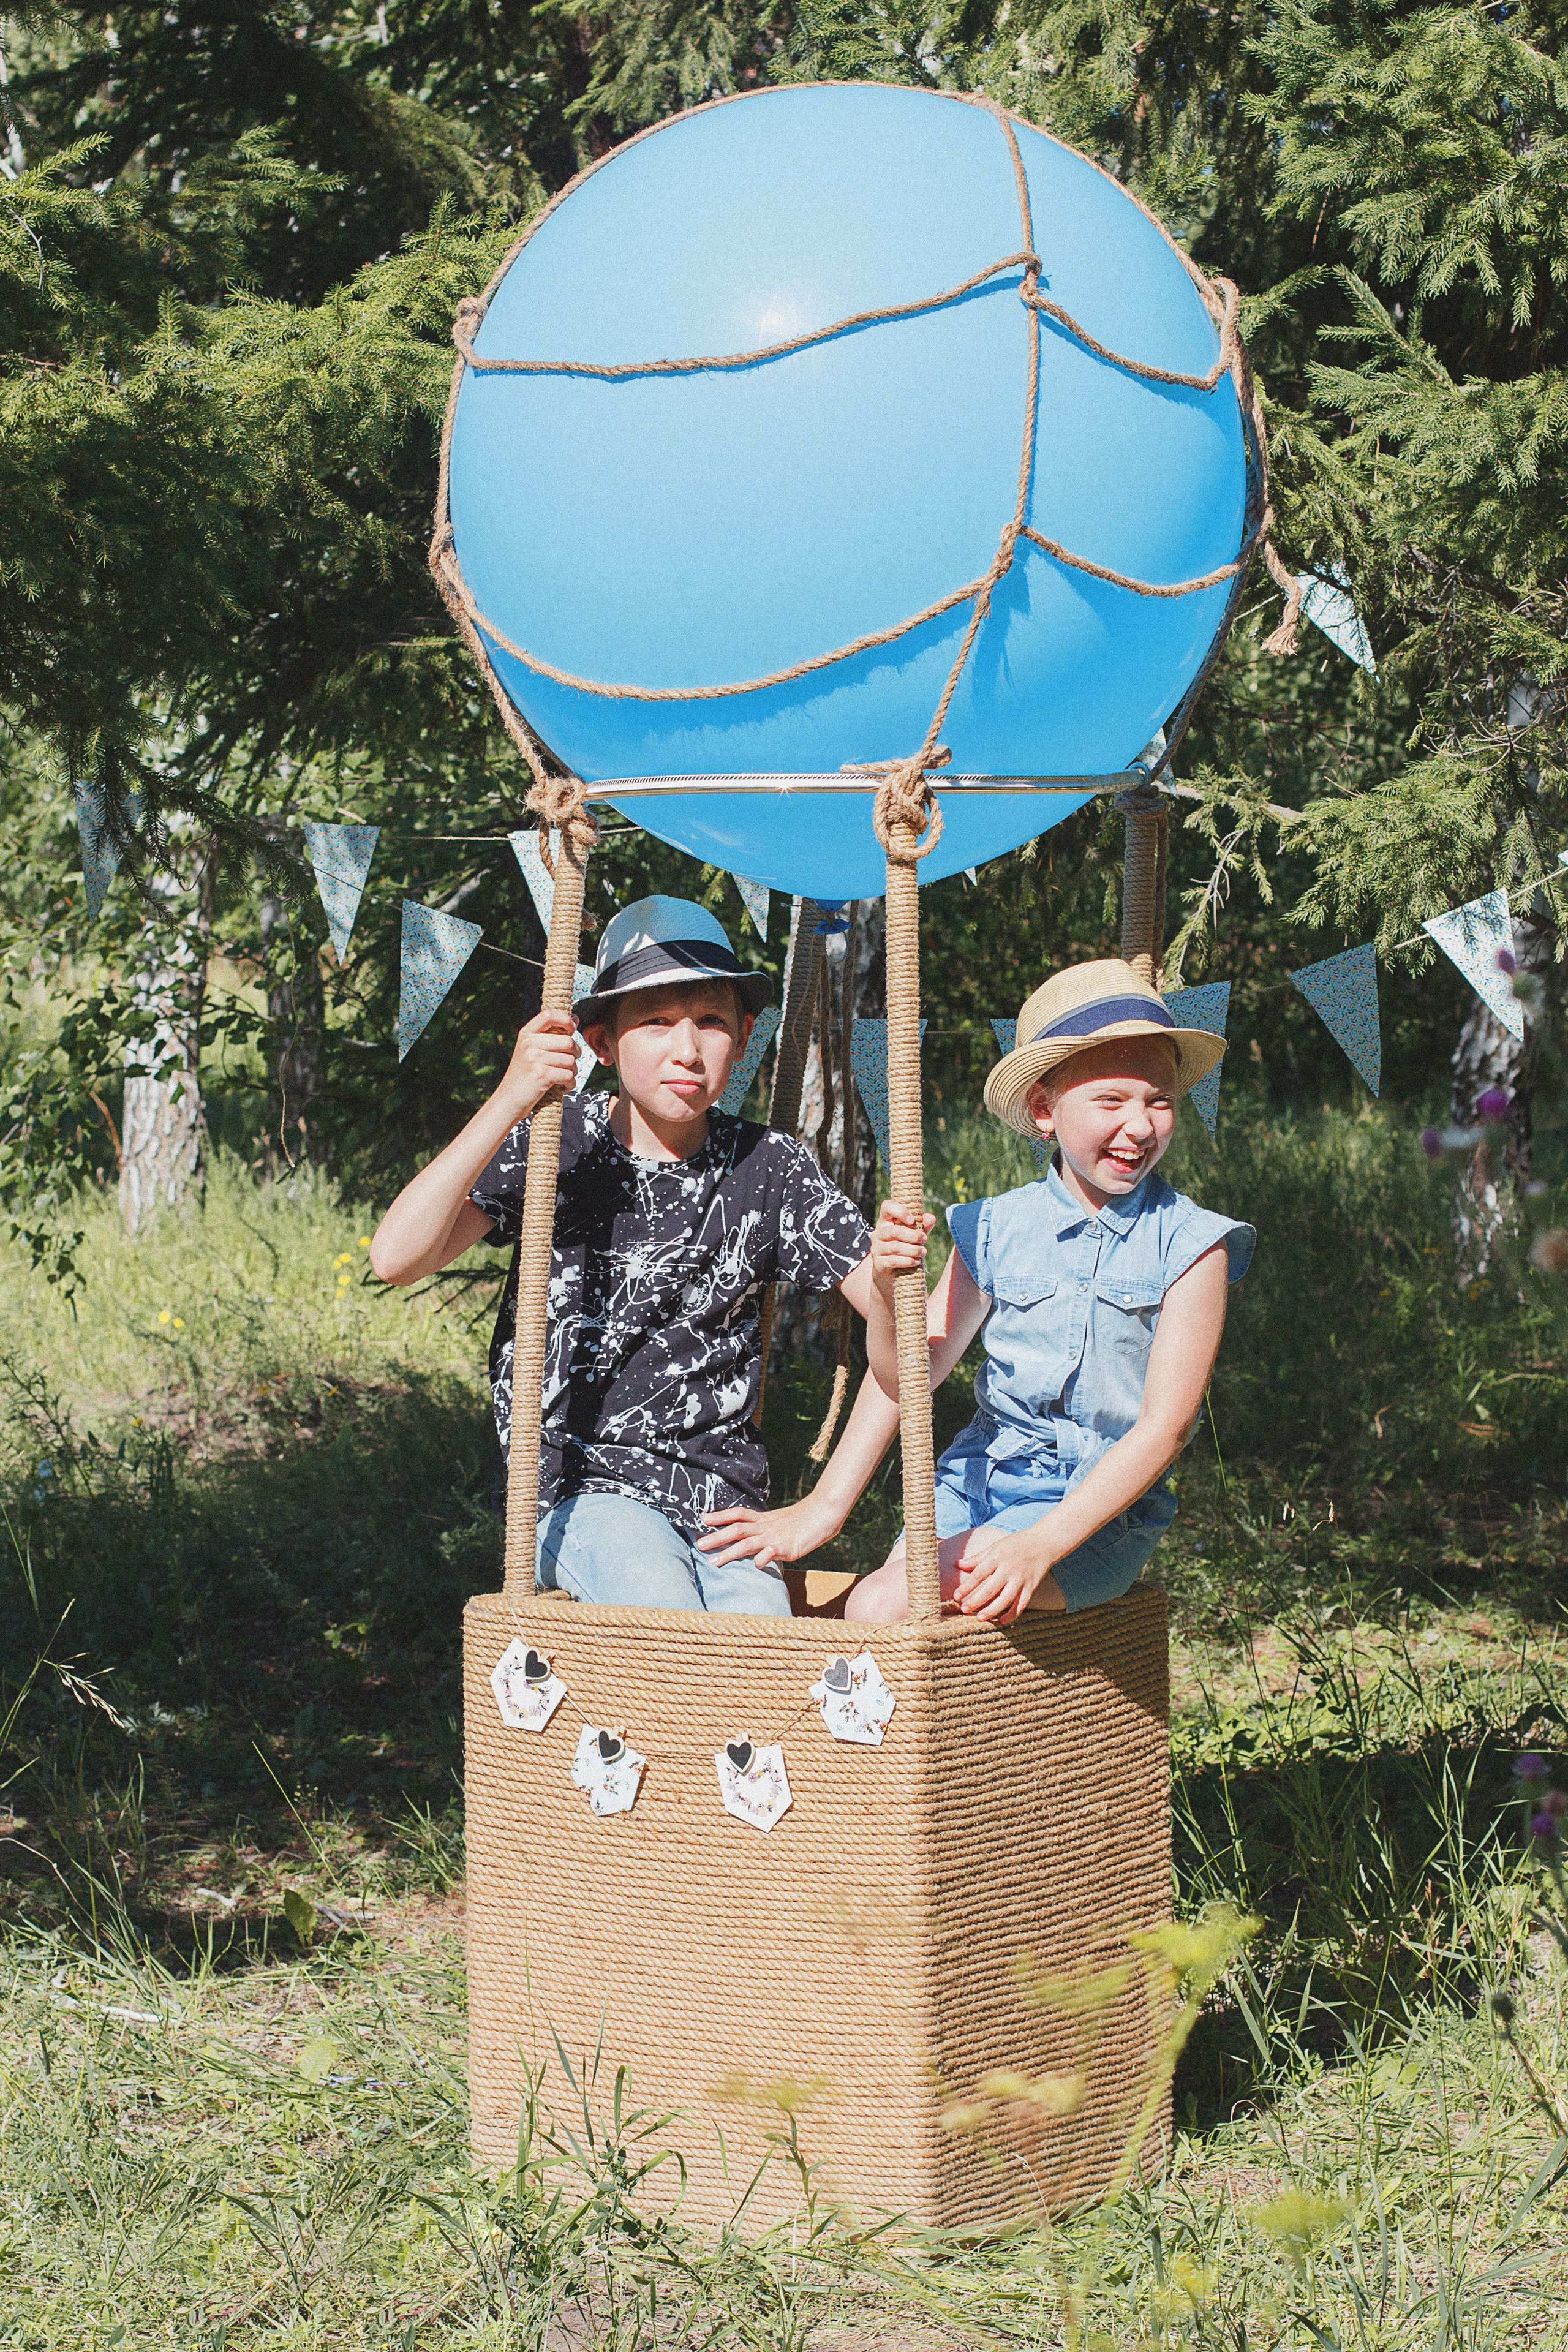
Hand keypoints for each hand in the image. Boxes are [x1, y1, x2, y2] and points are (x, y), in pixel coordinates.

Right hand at [497, 1010, 580, 1120]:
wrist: (509, 1099)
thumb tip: (576, 1019)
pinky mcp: (541, 1075)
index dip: (566, 1019)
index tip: (572, 1029)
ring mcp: (534, 1059)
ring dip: (572, 1072)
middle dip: (575, 1054)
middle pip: (568, 1042)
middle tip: (569, 1063)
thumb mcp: (532, 1050)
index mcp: (527, 1034)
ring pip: (571, 1061)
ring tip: (562, 1076)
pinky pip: (568, 1075)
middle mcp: (529, 1043)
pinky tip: (561, 1086)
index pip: (549, 1015)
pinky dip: (569, 1084)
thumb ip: (552, 1035)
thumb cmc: (525, 1075)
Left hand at [695, 1493, 840, 1567]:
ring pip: (747, 1543)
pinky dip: (761, 1559)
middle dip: (716, 1537)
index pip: (738, 1514)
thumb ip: (766, 1530)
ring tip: (713, 1562)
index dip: (720, 1516)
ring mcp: (775, 1537)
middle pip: (737, 1529)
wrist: (824, 1512)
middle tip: (699, 1545)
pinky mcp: (786, 1547)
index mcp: (764, 1519)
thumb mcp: (780, 1523)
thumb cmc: (804, 1520)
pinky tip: (754, 1566)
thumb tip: (755, 1541)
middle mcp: (766, 1527)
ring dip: (728, 1552)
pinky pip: (770, 1553)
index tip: (703, 1518)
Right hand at [871, 1199, 934, 1290]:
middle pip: (895, 1231)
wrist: (891, 1277)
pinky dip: (908, 1261)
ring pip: (896, 1247)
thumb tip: (931, 1218)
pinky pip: (894, 1260)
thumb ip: (922, 1227)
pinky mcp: (878, 1264)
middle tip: (925, 1239)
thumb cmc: (904, 1251)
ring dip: (913, 1250)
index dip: (900, 1211)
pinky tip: (916, 1261)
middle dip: (913, 1236)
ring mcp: (876, 1249)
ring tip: (923, 1252)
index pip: (887, 1207)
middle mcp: (877, 1234)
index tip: (912, 1220)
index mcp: (885, 1222)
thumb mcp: (914, 1238)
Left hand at [951, 1522, 1061, 1624]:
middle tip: (964, 1609)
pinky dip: (1012, 1615)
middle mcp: (1009, 1569)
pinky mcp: (1031, 1587)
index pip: (979, 1574)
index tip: (956, 1596)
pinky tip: (1001, 1620)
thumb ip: (977, 1558)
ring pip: (1005, 1599)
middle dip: (976, 1601)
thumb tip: (958, 1564)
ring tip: (980, 1618)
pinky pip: (1021, 1604)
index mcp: (998, 1556)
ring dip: (992, 1610)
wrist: (1045, 1542)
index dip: (967, 1586)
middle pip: (990, 1589)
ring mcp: (1021, 1579)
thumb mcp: (995, 1546)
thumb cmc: (1017, 1543)